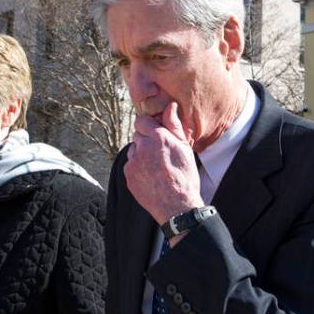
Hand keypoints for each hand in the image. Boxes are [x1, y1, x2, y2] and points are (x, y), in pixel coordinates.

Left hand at [124, 102, 203, 225]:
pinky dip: (138, 168)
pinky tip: (151, 176)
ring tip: (156, 167)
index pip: (142, 120)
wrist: (177, 206)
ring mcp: (133, 162)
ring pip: (133, 150)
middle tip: (159, 153)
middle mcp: (142, 147)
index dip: (149, 126)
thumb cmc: (185, 177)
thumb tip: (169, 106)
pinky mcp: (128, 175)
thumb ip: (174, 125)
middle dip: (146, 140)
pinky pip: (130, 165)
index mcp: (158, 137)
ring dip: (142, 154)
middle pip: (137, 135)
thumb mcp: (184, 148)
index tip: (156, 133)